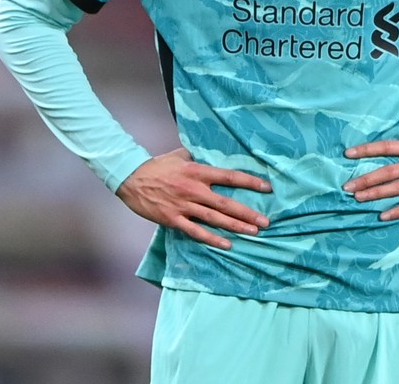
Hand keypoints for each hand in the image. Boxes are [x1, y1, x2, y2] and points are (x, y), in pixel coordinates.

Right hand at [116, 148, 271, 249]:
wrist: (131, 178)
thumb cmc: (157, 166)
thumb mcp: (179, 155)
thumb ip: (198, 156)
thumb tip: (212, 154)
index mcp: (197, 171)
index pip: (229, 176)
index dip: (250, 182)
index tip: (267, 188)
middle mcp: (194, 189)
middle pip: (226, 203)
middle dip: (248, 213)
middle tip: (266, 222)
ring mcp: (184, 206)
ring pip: (215, 218)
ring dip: (236, 226)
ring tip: (254, 232)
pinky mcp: (173, 219)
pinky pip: (196, 231)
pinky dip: (212, 239)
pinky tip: (227, 245)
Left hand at [342, 139, 398, 220]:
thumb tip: (389, 151)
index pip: (386, 147)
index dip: (366, 150)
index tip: (348, 154)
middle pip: (387, 171)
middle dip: (366, 179)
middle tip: (347, 186)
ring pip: (397, 187)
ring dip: (376, 193)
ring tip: (359, 198)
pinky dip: (398, 210)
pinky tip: (384, 216)